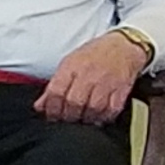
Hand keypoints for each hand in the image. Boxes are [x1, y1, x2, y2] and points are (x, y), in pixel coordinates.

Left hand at [35, 32, 149, 127]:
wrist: (123, 46)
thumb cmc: (94, 55)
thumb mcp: (69, 64)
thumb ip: (54, 86)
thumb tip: (40, 106)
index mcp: (71, 66)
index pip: (56, 92)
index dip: (51, 109)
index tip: (52, 116)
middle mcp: (88, 74)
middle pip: (74, 103)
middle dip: (68, 116)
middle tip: (67, 119)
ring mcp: (106, 82)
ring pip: (93, 109)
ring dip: (86, 118)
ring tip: (82, 118)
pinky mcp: (121, 89)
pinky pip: (111, 109)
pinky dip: (104, 117)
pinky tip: (99, 117)